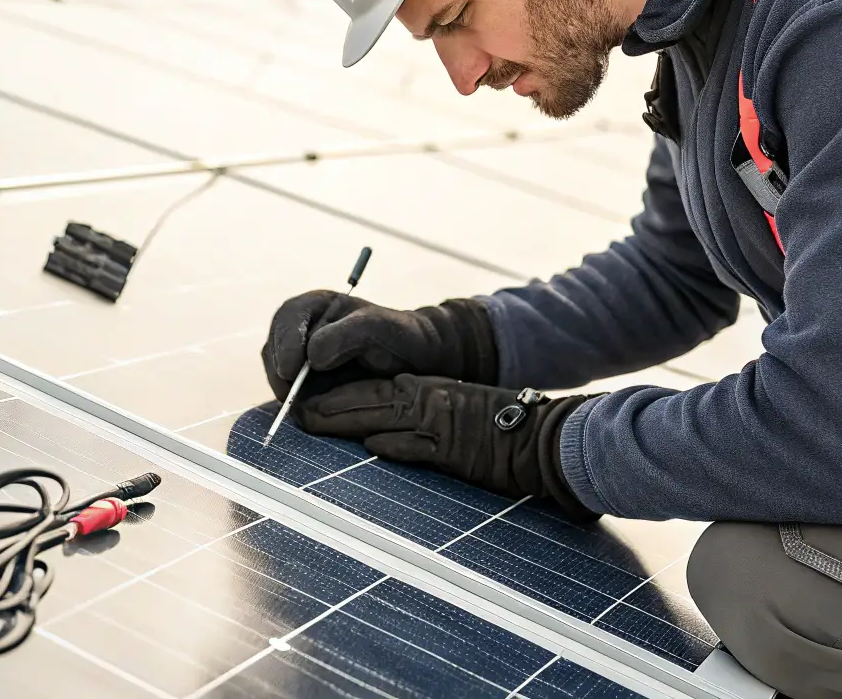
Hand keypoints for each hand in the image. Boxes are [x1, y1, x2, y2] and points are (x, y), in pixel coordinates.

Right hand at [259, 291, 499, 401]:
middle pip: (273, 350)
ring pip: (278, 376)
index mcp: (317, 307)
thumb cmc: (402, 337)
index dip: (284, 344)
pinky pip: (292, 395)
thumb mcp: (379, 328)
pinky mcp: (308, 385)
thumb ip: (346, 335)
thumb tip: (312, 356)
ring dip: (287, 392)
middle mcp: (303, 331)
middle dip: (279, 373)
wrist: (419, 362)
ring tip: (303, 407)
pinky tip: (311, 413)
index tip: (291, 369)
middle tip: (292, 397)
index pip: (287, 319)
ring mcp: (302, 359)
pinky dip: (297, 404)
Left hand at [299, 374, 601, 519]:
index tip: (311, 403)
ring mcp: (443, 426)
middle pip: (371, 400)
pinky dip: (396, 445)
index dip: (342, 396)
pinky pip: (422, 446)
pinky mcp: (458, 450)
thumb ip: (419, 428)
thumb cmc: (504, 433)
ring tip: (312, 423)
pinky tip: (370, 446)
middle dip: (331, 406)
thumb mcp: (457, 418)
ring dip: (346, 420)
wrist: (545, 439)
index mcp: (432, 394)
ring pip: (385, 417)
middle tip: (296, 412)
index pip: (378, 390)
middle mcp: (432, 404)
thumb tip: (376, 441)